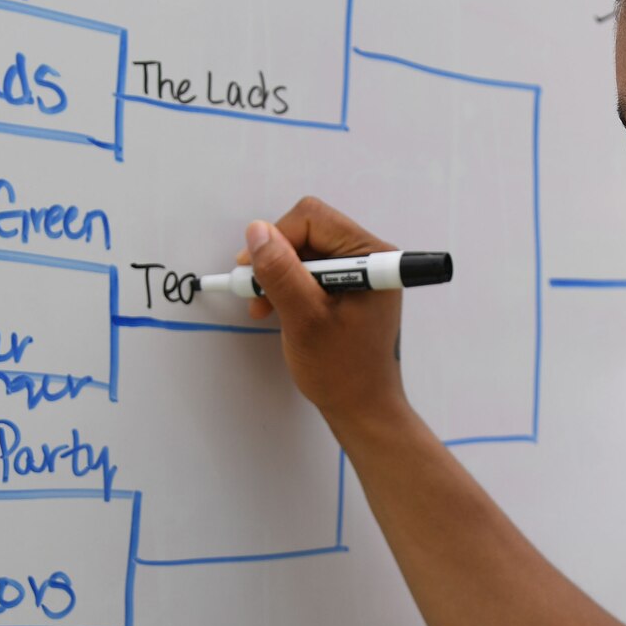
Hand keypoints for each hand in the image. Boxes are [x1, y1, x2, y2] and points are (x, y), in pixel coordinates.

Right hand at [239, 196, 410, 433]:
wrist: (362, 406)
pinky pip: (308, 269)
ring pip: (303, 250)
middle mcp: (369, 257)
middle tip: (254, 292)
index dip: (277, 239)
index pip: (313, 219)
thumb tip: (256, 232)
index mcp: (372, 257)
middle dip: (276, 259)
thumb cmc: (342, 370)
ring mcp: (359, 272)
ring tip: (262, 306)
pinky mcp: (347, 286)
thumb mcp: (305, 319)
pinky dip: (287, 285)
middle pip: (307, 231)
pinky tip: (274, 307)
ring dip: (277, 274)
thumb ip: (281, 273)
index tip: (253, 270)